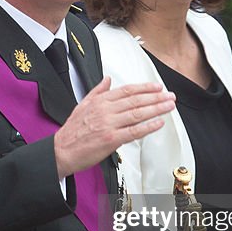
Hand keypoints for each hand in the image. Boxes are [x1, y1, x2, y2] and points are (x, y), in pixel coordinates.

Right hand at [54, 77, 173, 177]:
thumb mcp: (82, 104)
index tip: (157, 87)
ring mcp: (109, 125)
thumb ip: (97, 91)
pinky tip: (158, 122)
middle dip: (156, 97)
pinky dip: (148, 126)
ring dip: (157, 109)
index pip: (127, 90)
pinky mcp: (112, 139)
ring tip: (169, 106)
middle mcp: (105, 111)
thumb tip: (107, 80)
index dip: (145, 88)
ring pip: (138, 114)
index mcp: (99, 101)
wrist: (62, 151)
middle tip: (169, 96)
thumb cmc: (72, 132)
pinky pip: (134, 131)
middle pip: (136, 100)